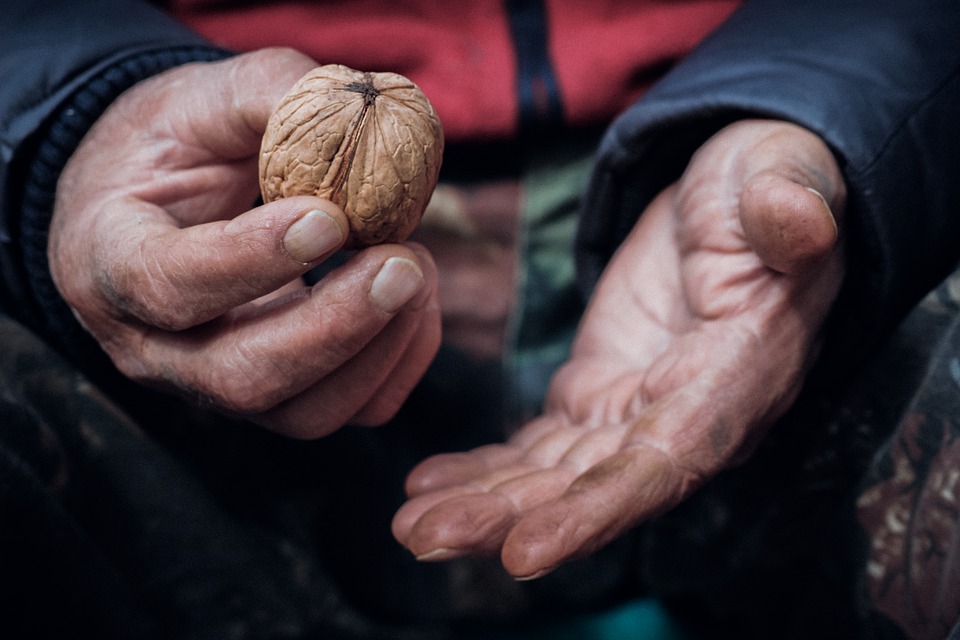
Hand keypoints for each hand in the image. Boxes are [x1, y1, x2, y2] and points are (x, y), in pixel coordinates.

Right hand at [49, 48, 440, 438]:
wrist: (156, 202)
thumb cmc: (170, 149)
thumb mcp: (198, 100)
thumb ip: (267, 94)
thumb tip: (358, 107)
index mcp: (109, 262)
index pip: (169, 285)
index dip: (252, 260)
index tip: (330, 218)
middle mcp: (156, 348)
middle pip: (244, 377)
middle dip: (336, 326)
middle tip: (403, 261)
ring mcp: (218, 384)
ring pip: (306, 412)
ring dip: (379, 347)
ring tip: (416, 267)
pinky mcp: (280, 395)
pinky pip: (351, 409)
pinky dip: (399, 362)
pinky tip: (415, 302)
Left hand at [392, 120, 845, 578]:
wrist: (732, 196)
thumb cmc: (762, 184)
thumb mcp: (779, 177)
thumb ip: (788, 204)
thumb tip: (799, 221)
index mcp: (733, 379)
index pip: (664, 464)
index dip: (595, 513)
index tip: (523, 554)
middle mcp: (681, 416)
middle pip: (591, 488)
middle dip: (509, 518)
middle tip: (424, 537)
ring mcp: (633, 411)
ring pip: (555, 477)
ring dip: (484, 504)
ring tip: (411, 524)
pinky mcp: (596, 394)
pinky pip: (538, 446)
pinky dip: (484, 467)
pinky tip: (428, 483)